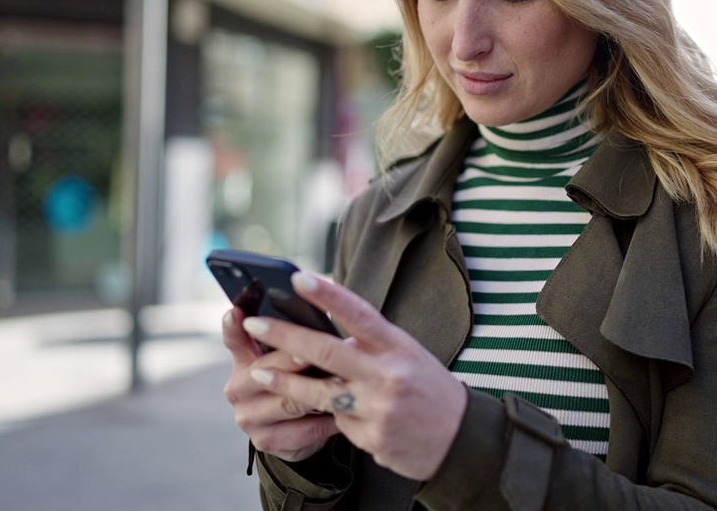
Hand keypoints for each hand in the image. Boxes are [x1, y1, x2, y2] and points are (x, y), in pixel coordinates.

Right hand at [221, 306, 339, 461]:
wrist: (299, 430)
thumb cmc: (300, 379)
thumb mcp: (296, 356)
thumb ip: (298, 337)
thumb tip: (323, 315)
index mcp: (244, 359)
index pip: (235, 339)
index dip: (233, 327)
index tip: (236, 313)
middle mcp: (238, 388)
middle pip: (264, 370)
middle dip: (290, 361)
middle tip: (311, 353)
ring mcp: (248, 417)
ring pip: (285, 402)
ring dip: (315, 393)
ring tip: (340, 383)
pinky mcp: (264, 441)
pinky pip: (301, 430)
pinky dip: (325, 421)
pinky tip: (344, 415)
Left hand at [241, 272, 467, 480]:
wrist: (461, 439)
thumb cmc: (429, 389)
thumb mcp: (409, 356)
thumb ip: (372, 346)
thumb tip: (328, 334)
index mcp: (399, 347)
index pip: (360, 314)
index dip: (329, 294)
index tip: (298, 278)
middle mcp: (388, 374)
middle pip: (327, 351)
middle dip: (285, 336)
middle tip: (254, 323)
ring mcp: (379, 408)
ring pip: (319, 392)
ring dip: (284, 383)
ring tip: (259, 374)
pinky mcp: (372, 438)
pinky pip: (338, 423)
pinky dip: (334, 416)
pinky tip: (341, 414)